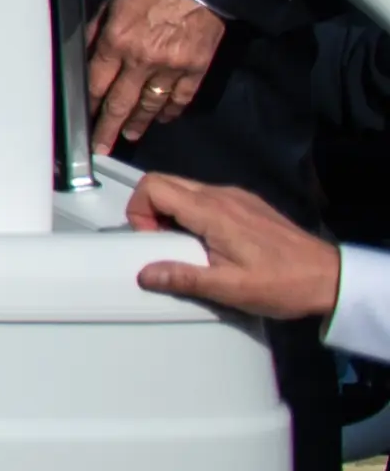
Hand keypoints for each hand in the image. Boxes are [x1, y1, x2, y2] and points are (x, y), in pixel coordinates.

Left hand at [88, 0, 227, 152]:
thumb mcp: (110, 5)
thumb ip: (95, 34)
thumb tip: (83, 59)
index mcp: (116, 42)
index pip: (96, 84)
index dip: (89, 106)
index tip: (84, 121)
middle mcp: (141, 60)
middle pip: (120, 103)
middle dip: (108, 129)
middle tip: (101, 147)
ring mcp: (170, 68)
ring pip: (150, 105)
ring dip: (138, 124)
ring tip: (129, 135)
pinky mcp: (195, 70)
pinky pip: (180, 98)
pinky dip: (170, 111)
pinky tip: (162, 119)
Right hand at [128, 173, 341, 322]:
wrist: (330, 277)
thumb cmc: (281, 283)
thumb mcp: (231, 289)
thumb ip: (184, 278)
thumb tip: (143, 274)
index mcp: (211, 211)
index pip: (153, 187)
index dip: (139, 211)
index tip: (153, 241)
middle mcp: (221, 194)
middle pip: (165, 182)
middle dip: (150, 210)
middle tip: (164, 244)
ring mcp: (237, 196)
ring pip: (185, 188)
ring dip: (172, 212)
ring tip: (187, 247)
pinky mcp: (248, 203)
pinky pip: (206, 196)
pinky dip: (194, 213)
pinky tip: (211, 242)